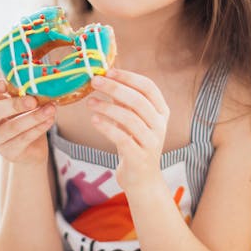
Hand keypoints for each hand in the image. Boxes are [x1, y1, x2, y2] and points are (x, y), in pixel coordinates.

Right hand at [0, 77, 55, 164]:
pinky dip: (39, 127)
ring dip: (33, 117)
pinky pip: (24, 138)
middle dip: (14, 105)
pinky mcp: (8, 152)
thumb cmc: (23, 114)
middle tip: (33, 100)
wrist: (32, 146)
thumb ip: (21, 88)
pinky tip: (50, 119)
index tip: (3, 84)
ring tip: (50, 109)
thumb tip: (37, 78)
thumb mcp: (20, 97)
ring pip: (12, 127)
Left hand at [87, 68, 168, 190]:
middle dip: (115, 88)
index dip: (129, 77)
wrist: (142, 179)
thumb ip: (124, 99)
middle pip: (139, 101)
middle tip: (95, 81)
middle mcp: (160, 125)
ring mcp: (152, 142)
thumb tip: (106, 75)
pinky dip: (106, 127)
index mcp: (162, 111)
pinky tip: (94, 119)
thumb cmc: (135, 142)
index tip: (109, 71)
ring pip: (130, 119)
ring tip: (89, 102)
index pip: (149, 87)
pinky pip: (122, 138)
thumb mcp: (132, 118)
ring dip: (107, 107)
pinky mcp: (139, 157)